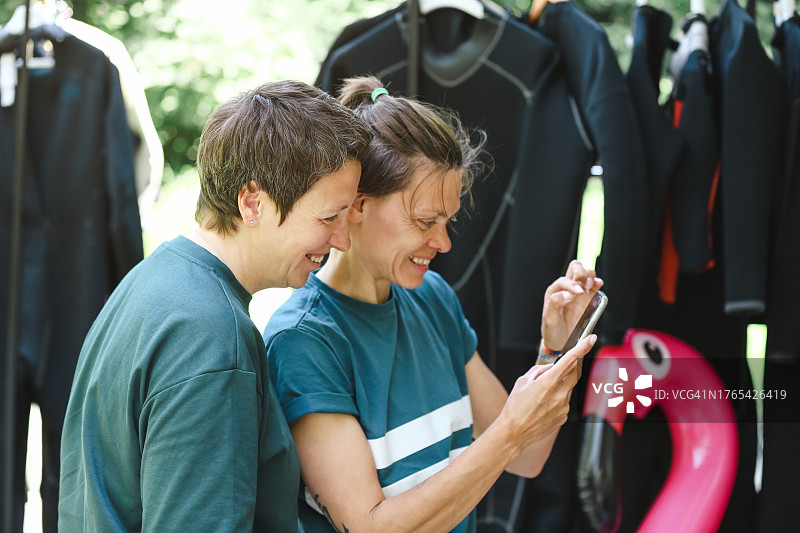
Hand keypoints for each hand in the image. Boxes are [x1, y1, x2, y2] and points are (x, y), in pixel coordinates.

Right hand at [499, 335, 596, 449]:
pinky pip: (564, 402)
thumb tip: (551, 367)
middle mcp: (560, 394)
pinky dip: (557, 399)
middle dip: (571, 367)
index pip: (570, 360)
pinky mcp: (564, 417)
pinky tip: (542, 406)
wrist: (514, 432)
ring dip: (559, 386)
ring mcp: (563, 407)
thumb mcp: (522, 381)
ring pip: (568, 389)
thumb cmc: (515, 407)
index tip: (591, 339)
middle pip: (575, 374)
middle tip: (560, 368)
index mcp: (548, 382)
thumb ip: (539, 370)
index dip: (582, 348)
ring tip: (540, 396)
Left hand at [541, 260, 603, 352]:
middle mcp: (567, 289)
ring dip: (589, 276)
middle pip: (575, 268)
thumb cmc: (552, 330)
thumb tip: (566, 293)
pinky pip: (594, 285)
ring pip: (586, 273)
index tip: (577, 294)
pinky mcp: (588, 299)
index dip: (571, 285)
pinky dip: (597, 282)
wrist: (561, 343)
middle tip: (582, 284)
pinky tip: (598, 284)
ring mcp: (579, 293)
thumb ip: (555, 303)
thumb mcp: (549, 318)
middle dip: (580, 271)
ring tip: (589, 286)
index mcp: (555, 291)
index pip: (564, 280)